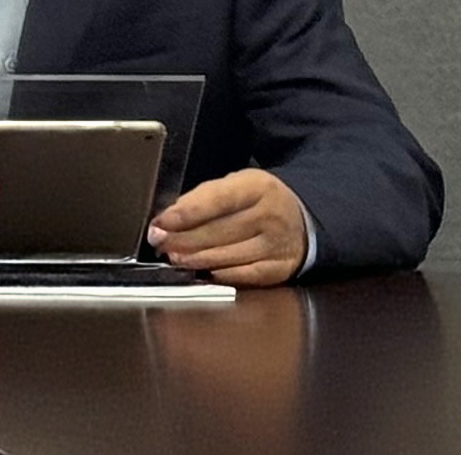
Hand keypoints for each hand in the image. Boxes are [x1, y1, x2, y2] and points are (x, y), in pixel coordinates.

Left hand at [148, 169, 307, 286]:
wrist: (302, 219)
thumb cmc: (257, 200)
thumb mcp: (236, 186)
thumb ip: (205, 198)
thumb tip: (169, 218)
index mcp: (257, 187)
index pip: (216, 200)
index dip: (185, 213)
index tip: (161, 222)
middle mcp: (270, 216)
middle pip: (218, 231)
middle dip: (182, 239)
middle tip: (159, 242)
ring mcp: (277, 245)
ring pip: (228, 256)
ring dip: (195, 259)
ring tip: (173, 257)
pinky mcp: (280, 269)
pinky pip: (244, 276)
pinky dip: (220, 275)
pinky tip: (202, 272)